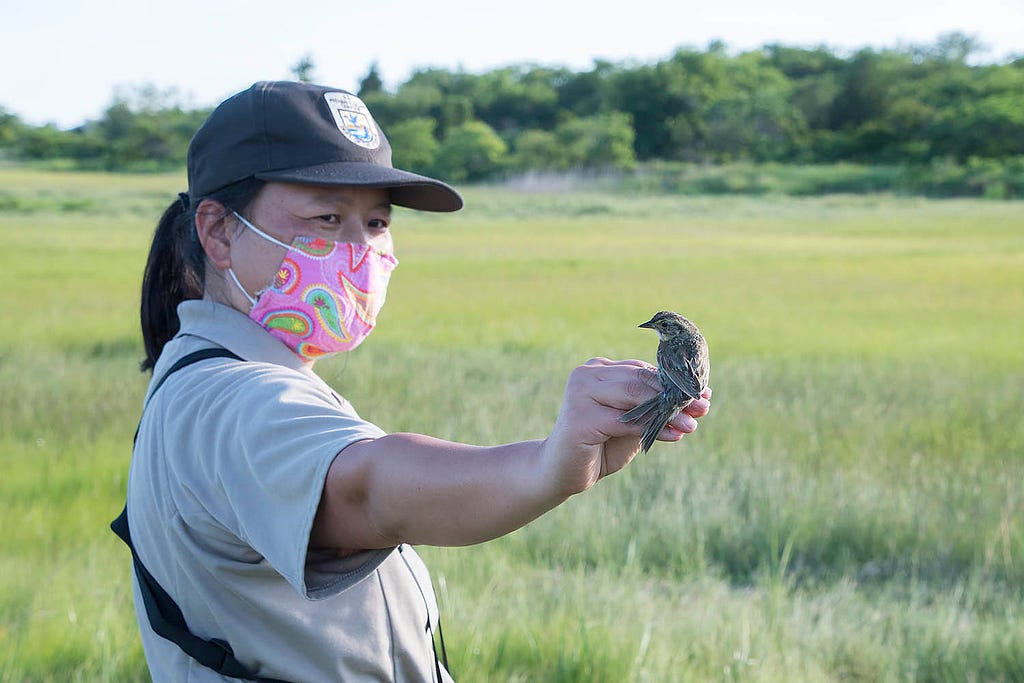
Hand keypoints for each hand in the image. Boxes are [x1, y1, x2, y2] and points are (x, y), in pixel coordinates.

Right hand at [539, 358, 710, 497]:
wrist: (560, 472)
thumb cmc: (599, 446)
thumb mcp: (632, 424)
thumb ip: (657, 409)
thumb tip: (702, 398)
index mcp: (598, 370)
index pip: (643, 370)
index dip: (675, 384)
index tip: (704, 396)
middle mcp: (587, 375)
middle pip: (640, 379)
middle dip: (674, 396)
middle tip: (702, 409)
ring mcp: (580, 394)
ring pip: (635, 396)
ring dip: (667, 412)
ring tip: (691, 425)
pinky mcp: (580, 417)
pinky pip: (625, 421)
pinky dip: (652, 429)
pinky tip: (674, 436)